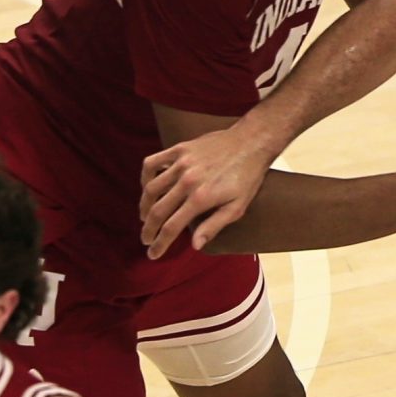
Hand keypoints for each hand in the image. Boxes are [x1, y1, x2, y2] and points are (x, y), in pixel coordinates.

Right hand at [141, 122, 281, 258]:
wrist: (251, 143)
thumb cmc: (247, 177)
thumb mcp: (236, 208)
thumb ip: (213, 226)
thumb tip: (195, 245)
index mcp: (201, 199)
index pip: (172, 227)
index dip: (160, 244)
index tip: (153, 253)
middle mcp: (187, 181)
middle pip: (157, 211)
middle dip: (148, 229)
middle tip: (145, 239)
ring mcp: (182, 163)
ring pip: (151, 188)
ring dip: (144, 206)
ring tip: (145, 217)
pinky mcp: (180, 149)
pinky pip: (152, 162)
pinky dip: (145, 176)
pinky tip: (148, 187)